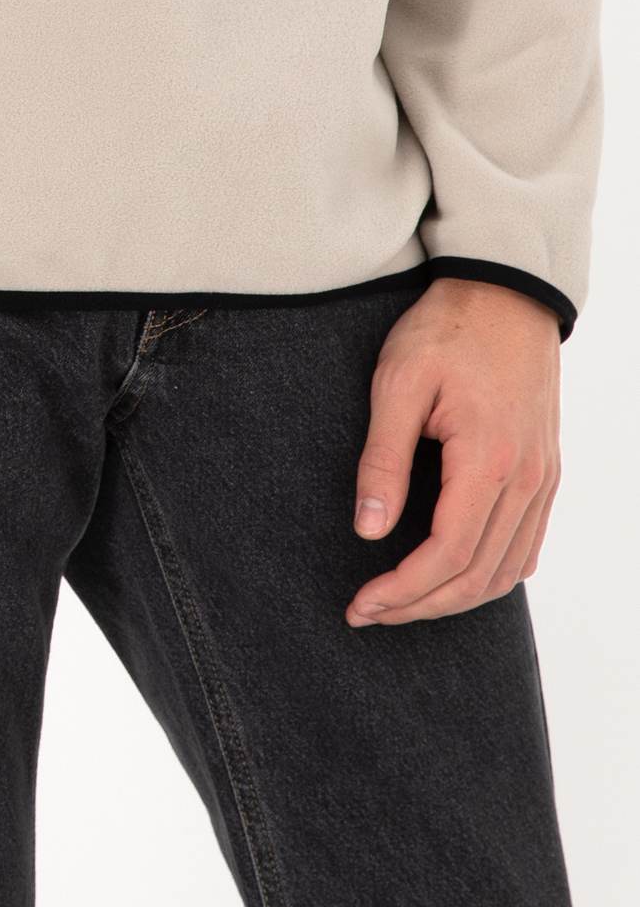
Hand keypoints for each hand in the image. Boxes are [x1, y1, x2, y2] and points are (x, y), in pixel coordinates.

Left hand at [347, 279, 559, 626]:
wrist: (505, 292)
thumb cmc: (445, 330)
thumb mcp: (396, 383)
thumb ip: (383, 460)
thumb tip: (368, 530)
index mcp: (488, 460)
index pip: (447, 555)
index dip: (401, 590)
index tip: (360, 604)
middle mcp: (527, 480)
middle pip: (477, 576)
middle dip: (420, 605)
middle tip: (369, 613)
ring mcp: (543, 478)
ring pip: (507, 570)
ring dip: (455, 598)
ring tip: (402, 602)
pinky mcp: (546, 472)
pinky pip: (526, 545)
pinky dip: (492, 575)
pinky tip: (454, 577)